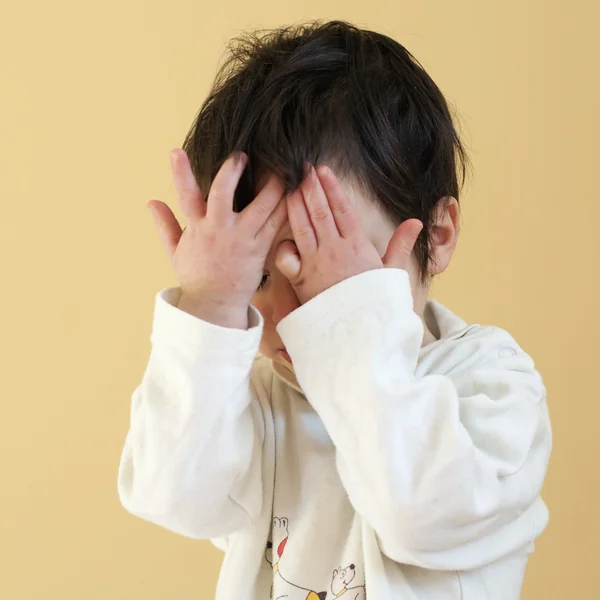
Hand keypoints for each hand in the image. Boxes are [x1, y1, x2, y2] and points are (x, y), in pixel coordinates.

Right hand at [147, 149, 286, 327]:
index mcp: (198, 228)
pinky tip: (294, 191)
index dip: (180, 173)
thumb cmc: (196, 277)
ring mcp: (242, 239)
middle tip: (240, 154)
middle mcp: (220, 231)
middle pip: (222, 196)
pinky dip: (285, 206)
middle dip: (230, 172)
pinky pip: (276, 223)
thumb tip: (151, 202)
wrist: (216, 306)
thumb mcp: (175, 252)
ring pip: (260, 207)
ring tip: (281, 166)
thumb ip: (165, 225)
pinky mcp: (261, 249)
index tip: (176, 151)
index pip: (185, 197)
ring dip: (271, 185)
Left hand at [274, 164, 422, 304]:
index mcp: (357, 245)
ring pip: (302, 227)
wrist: (359, 330)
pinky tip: (281, 228)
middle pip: (320, 212)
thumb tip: (416, 222)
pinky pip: (287, 257)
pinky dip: (283, 243)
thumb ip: (400, 245)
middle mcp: (334, 250)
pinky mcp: (300, 279)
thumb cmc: (376, 301)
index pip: (342, 209)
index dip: (332, 188)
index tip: (323, 170)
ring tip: (289, 186)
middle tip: (302, 168)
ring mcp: (315, 263)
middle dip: (310, 188)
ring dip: (295, 205)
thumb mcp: (393, 272)